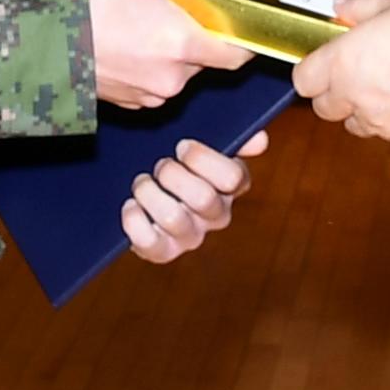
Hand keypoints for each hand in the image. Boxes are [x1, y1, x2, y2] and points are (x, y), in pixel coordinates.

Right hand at [79, 0, 254, 109]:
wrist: (38, 41)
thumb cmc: (89, 2)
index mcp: (183, 44)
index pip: (238, 54)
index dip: (244, 38)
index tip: (238, 22)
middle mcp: (172, 77)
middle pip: (204, 58)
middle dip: (195, 34)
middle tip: (172, 8)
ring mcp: (150, 94)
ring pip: (177, 70)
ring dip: (169, 50)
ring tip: (139, 23)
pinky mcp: (129, 103)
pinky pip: (153, 82)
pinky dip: (148, 64)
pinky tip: (125, 43)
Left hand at [119, 129, 272, 263]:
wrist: (147, 192)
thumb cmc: (180, 163)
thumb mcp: (203, 146)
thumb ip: (233, 138)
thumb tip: (259, 140)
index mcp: (231, 185)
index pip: (233, 177)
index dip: (203, 159)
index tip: (182, 146)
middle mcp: (215, 215)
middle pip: (203, 197)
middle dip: (173, 174)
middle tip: (160, 165)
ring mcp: (190, 237)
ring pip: (174, 218)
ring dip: (149, 193)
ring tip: (142, 183)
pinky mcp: (163, 251)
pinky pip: (149, 242)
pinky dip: (134, 220)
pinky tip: (130, 205)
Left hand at [292, 0, 389, 148]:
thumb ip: (361, 7)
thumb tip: (342, 6)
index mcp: (345, 62)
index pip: (303, 79)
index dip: (313, 69)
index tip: (324, 59)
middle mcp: (357, 97)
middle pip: (324, 107)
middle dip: (335, 91)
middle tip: (357, 70)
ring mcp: (382, 122)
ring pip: (357, 123)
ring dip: (364, 107)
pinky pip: (389, 132)